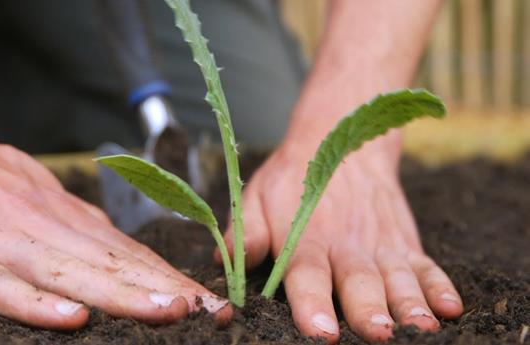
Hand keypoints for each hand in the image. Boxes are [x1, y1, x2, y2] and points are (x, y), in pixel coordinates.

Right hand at [0, 67, 231, 328]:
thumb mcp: (28, 186)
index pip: (123, 249)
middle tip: (207, 311)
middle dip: (162, 289)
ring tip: (167, 312)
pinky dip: (36, 304)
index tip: (204, 298)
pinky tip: (72, 319)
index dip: (165, 275)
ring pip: (69, 273)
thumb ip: (67, 217)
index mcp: (57, 212)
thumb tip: (108, 238)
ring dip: (122, 295)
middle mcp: (38, 225)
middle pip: (109, 263)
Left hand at [217, 136, 461, 342]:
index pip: (307, 273)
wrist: (341, 138)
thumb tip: (228, 259)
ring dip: (410, 304)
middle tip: (377, 334)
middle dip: (369, 310)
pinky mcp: (405, 242)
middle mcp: (347, 244)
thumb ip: (245, 231)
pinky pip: (426, 265)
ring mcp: (381, 244)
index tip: (320, 330)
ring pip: (398, 277)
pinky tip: (451, 307)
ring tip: (421, 327)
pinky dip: (440, 286)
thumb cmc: (294, 178)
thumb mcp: (257, 196)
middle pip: (359, 280)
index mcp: (307, 237)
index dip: (312, 302)